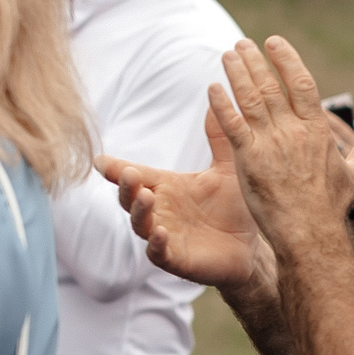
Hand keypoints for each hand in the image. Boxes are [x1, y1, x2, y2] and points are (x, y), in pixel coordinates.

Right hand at [101, 108, 274, 295]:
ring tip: (145, 197)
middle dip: (126, 186)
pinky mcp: (176, 259)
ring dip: (139, 211)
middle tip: (129, 173)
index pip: (136, 174)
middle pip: (130, 198)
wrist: (253, 246)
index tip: (99, 160)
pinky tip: (161, 233)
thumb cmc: (235, 206)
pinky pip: (159, 253)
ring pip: (140, 224)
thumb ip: (220, 136)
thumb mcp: (227, 167)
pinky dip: (157, 244)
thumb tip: (216, 95)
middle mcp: (160, 210)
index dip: (116, 168)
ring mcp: (165, 236)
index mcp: (166, 187)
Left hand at [214, 38, 353, 250]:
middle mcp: (293, 130)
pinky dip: (221, 104)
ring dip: (237, 73)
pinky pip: (232, 125)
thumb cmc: (331, 207)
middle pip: (271, 85)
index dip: (287, 59)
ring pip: (250, 98)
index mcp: (317, 130)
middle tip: (242, 43)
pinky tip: (212, 87)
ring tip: (228, 54)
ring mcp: (270, 143)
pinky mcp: (248, 159)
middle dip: (255, 61)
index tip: (274, 42)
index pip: (302, 83)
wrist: (310, 233)